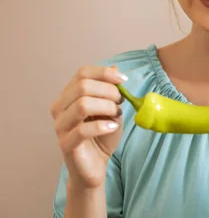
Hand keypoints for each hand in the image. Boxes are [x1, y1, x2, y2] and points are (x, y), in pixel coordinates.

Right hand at [50, 65, 125, 188]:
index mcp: (68, 96)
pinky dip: (102, 126)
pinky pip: (82, 130)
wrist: (96, 165)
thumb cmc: (102, 135)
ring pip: (82, 104)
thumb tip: (115, 68)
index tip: (123, 80)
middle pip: (82, 86)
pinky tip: (112, 128)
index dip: (104, 73)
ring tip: (116, 114)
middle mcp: (60, 108)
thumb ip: (110, 90)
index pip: (82, 73)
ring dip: (106, 107)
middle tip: (120, 102)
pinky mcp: (66, 144)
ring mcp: (60, 126)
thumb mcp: (111, 109)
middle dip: (108, 91)